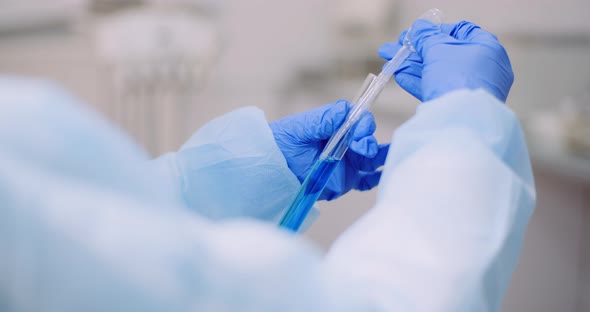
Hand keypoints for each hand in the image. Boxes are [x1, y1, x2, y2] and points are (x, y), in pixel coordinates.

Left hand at [270, 100, 388, 200]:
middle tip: (362, 149)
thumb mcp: (302, 127)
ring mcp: (349, 161)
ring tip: (387, 158)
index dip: (364, 124)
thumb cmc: (285, 141)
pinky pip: (366, 180)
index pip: (360, 120)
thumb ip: (324, 120)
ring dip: (381, 156)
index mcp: (338, 125)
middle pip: (368, 139)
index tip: (360, 133)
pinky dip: (376, 178)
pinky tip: (381, 175)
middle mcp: (346, 142)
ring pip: (372, 158)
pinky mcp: (346, 180)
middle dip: (369, 142)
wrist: (273, 166)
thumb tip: (344, 109)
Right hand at [379, 20, 513, 101]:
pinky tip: (399, 75)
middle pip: (443, 53)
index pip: (460, 32)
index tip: (416, 33)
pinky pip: (436, 88)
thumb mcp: (438, 49)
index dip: (435, 30)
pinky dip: (417, 81)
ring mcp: (469, 88)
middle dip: (415, 50)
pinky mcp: (457, 105)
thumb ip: (425, 37)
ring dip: (411, 65)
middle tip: (396, 47)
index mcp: (486, 48)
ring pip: (436, 72)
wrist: (461, 119)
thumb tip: (418, 28)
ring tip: (389, 61)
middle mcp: (481, 68)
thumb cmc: (458, 77)